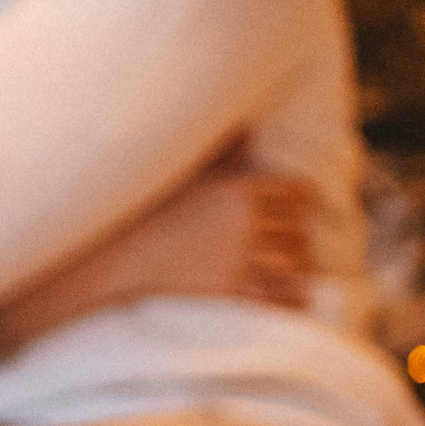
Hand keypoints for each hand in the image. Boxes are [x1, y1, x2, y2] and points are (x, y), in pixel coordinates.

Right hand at [2, 141, 319, 343]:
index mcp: (240, 189)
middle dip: (301, 237)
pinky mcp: (235, 292)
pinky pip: (281, 296)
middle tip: (302, 242)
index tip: (307, 205)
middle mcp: (248, 223)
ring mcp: (243, 260)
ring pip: (295, 264)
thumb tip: (248, 126)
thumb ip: (223, 151)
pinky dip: (293, 298)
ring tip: (299, 271)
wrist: (117, 259)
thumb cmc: (145, 212)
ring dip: (299, 269)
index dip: (305, 201)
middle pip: (298, 230)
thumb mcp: (186, 175)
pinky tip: (293, 299)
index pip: (296, 193)